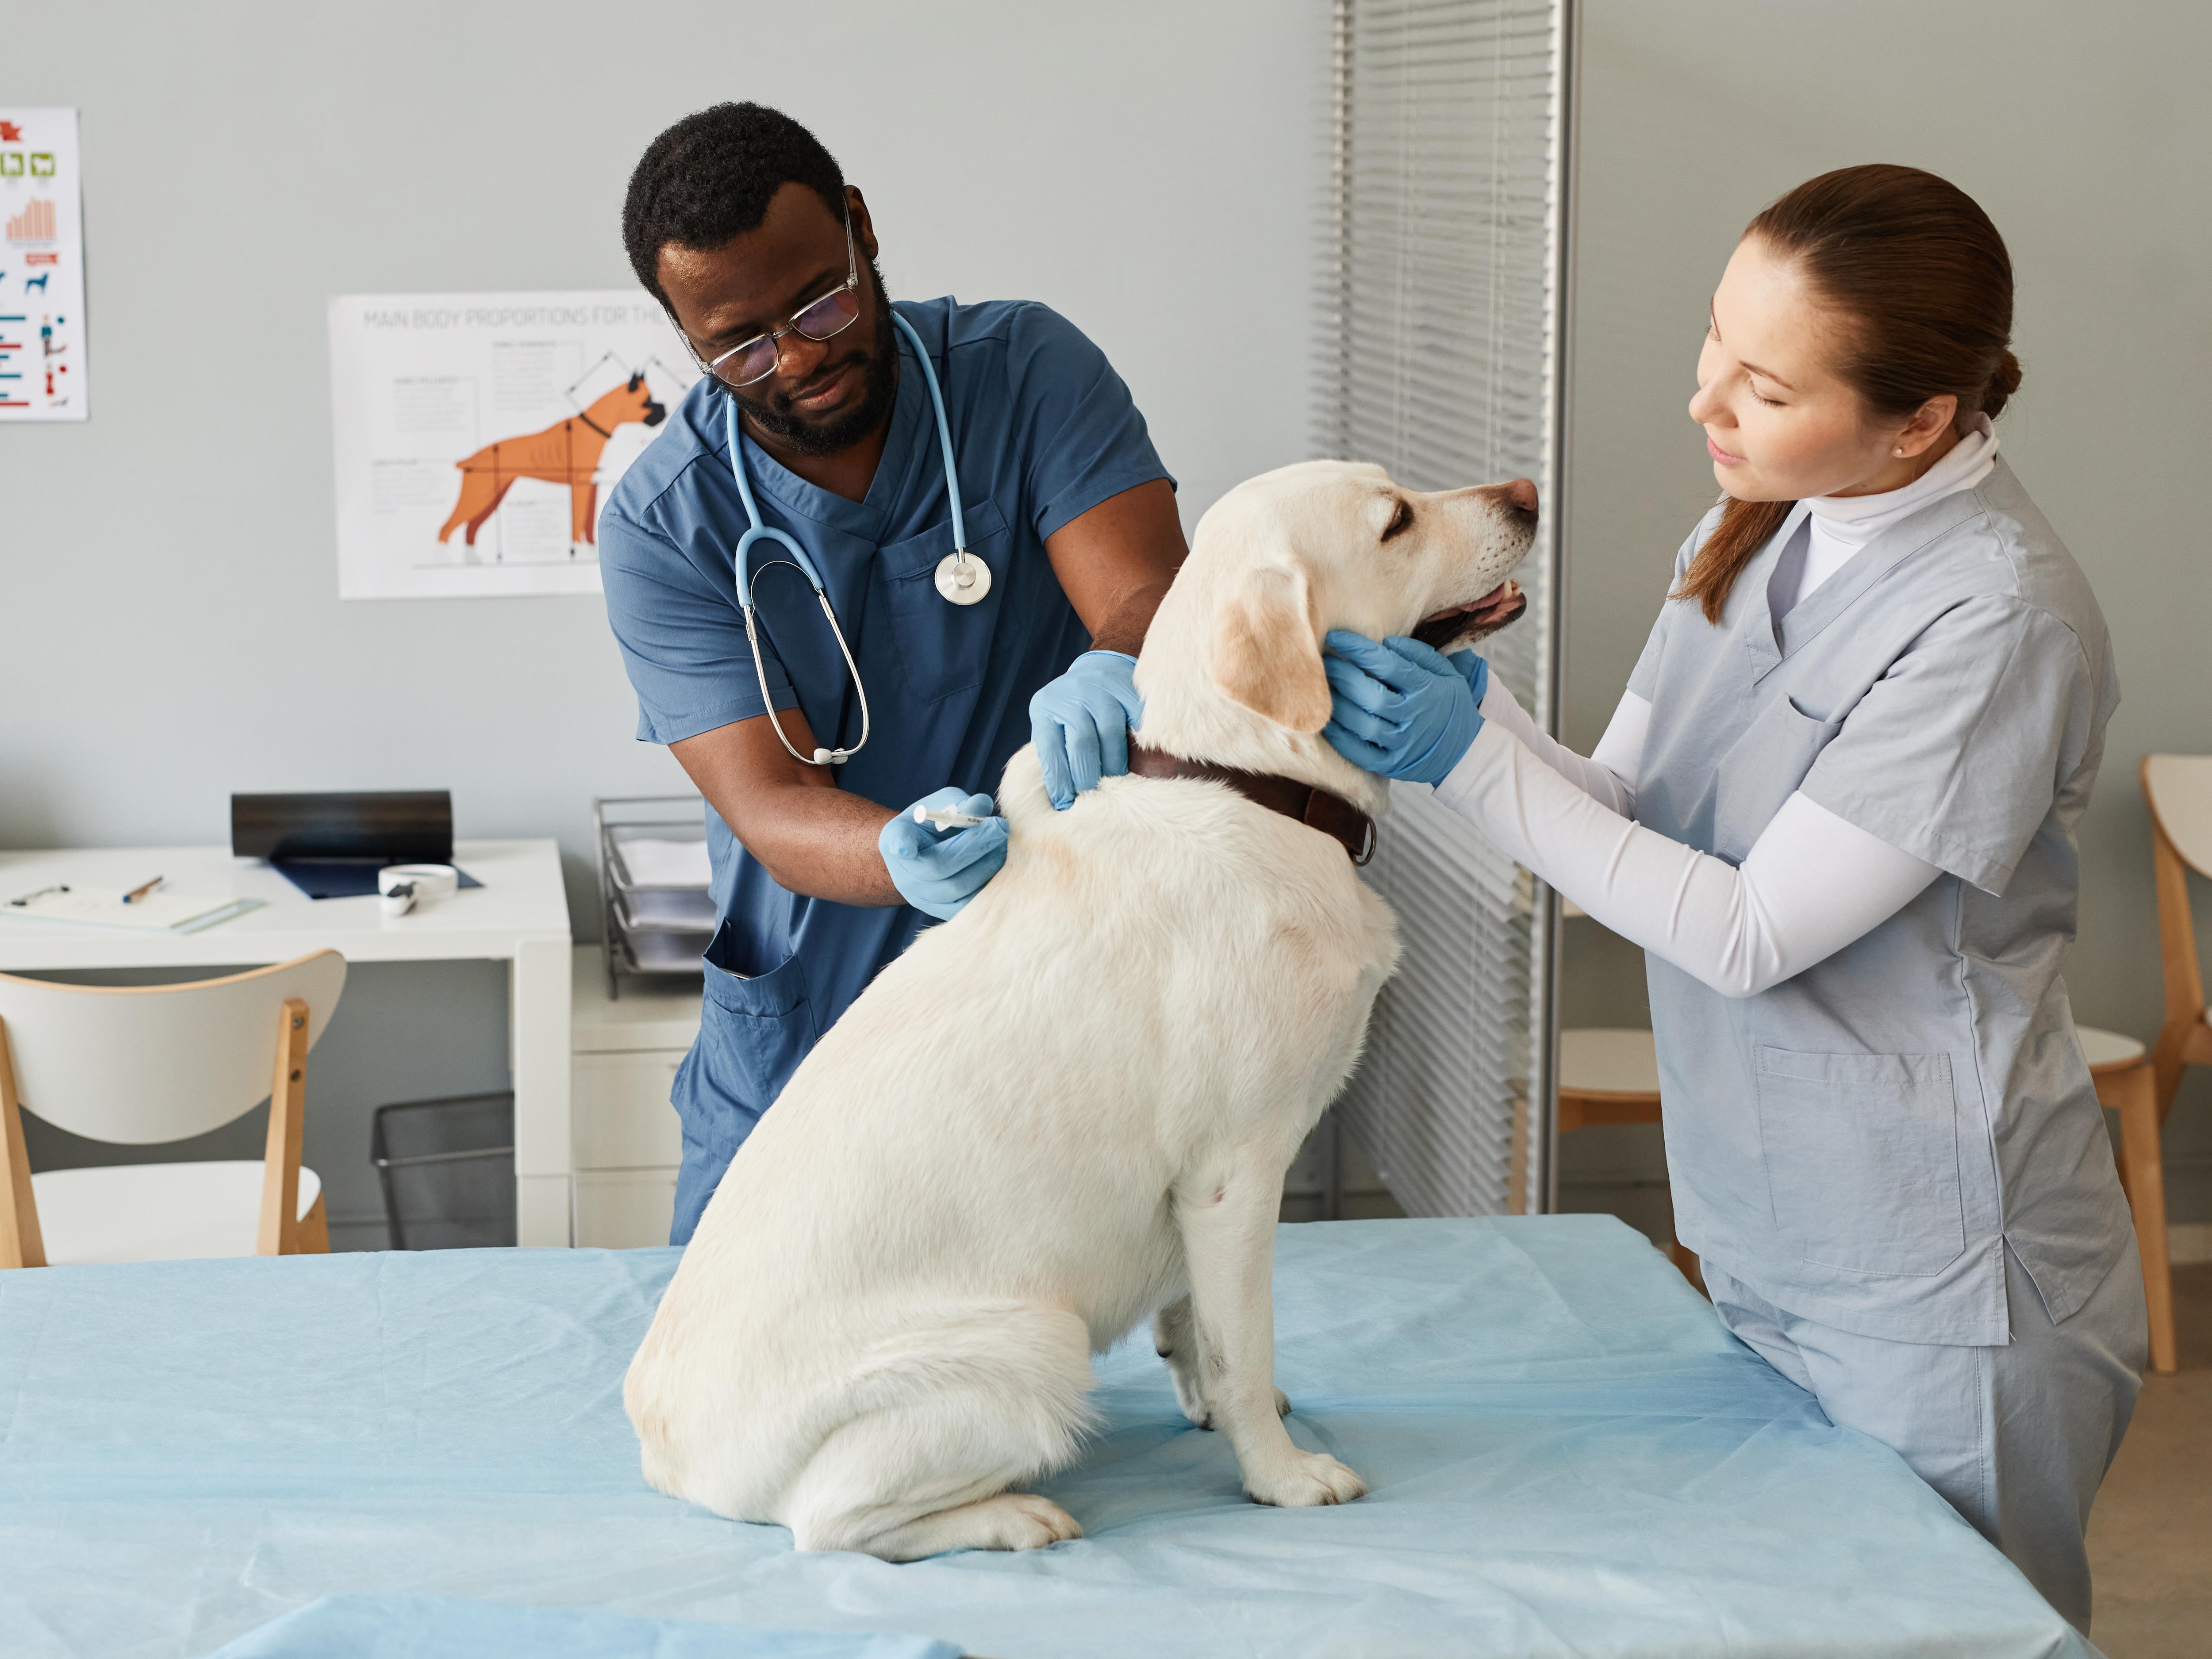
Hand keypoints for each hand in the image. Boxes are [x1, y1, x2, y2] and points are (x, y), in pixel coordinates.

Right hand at [878, 789, 1008, 919]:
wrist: (930, 855)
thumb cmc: (938, 824)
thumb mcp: (945, 805)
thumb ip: (962, 804)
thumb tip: (982, 807)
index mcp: (896, 840)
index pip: (897, 843)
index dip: (901, 846)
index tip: (905, 847)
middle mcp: (904, 874)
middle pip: (939, 867)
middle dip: (975, 845)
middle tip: (1001, 827)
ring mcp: (922, 899)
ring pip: (958, 889)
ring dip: (987, 865)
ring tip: (1003, 846)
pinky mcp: (944, 913)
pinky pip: (969, 904)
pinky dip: (988, 884)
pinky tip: (998, 865)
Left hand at [1030, 650, 1143, 810]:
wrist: (1098, 669)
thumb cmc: (1072, 709)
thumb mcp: (1053, 723)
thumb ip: (1055, 752)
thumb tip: (1061, 797)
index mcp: (1045, 707)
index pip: (1050, 749)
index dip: (1058, 780)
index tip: (1064, 803)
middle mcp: (1071, 694)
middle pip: (1082, 742)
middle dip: (1087, 775)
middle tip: (1092, 795)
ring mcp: (1102, 689)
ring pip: (1110, 734)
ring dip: (1113, 764)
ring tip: (1114, 780)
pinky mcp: (1128, 689)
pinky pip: (1136, 722)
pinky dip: (1138, 744)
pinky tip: (1138, 758)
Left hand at [1320, 632, 1488, 784]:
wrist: (1465, 750)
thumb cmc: (1448, 704)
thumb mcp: (1446, 673)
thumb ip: (1420, 654)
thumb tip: (1387, 641)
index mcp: (1427, 689)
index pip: (1388, 665)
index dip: (1359, 650)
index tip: (1336, 637)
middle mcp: (1414, 717)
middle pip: (1372, 695)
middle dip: (1344, 676)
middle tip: (1325, 662)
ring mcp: (1402, 744)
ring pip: (1363, 724)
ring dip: (1338, 705)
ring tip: (1323, 689)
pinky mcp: (1391, 765)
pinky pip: (1360, 753)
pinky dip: (1340, 738)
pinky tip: (1328, 721)